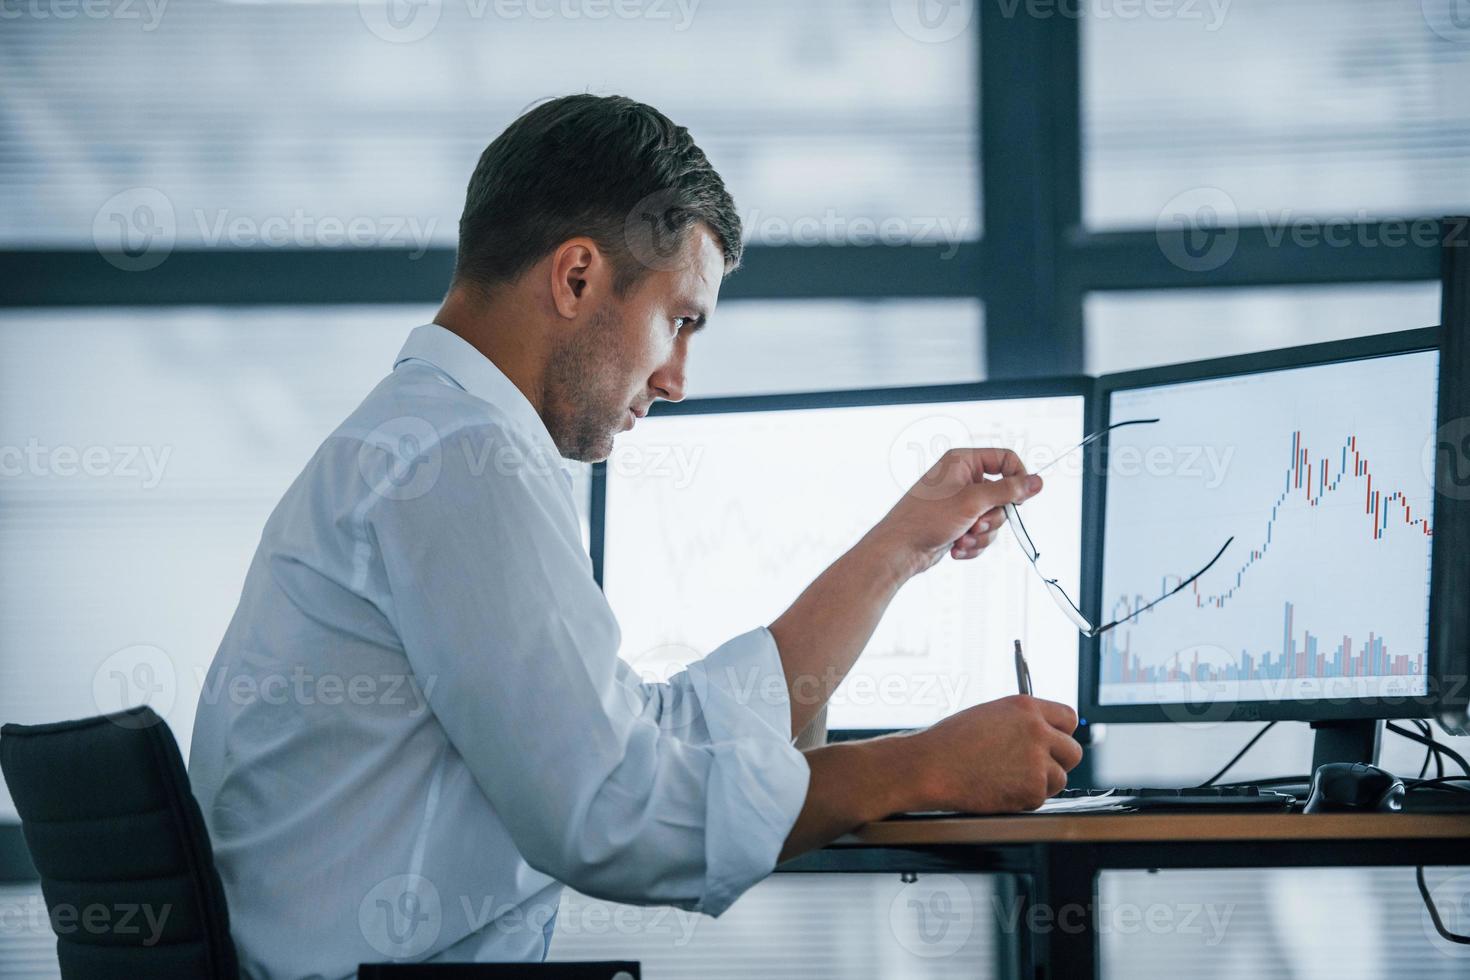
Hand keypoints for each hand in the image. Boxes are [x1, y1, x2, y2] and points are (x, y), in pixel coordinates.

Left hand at [867, 448, 1041, 579]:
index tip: (1020, 499)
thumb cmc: (926, 519)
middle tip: (976, 523)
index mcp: (963, 461)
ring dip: (982, 534)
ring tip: (962, 538)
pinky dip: (973, 543)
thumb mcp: (973, 502)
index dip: (1018, 477)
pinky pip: (982, 532)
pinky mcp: (959, 523)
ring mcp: (961, 502)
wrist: (900, 550)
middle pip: (1003, 494)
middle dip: (992, 517)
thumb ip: (1008, 491)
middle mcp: (962, 478)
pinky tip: (956, 547)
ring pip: (994, 518)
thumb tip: (1036, 482)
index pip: (1005, 458)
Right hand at [904, 695, 1082, 812]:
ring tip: (1009, 779)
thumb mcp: (990, 715)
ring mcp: (1037, 761)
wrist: (931, 767)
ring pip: (1059, 778)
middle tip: (1037, 768)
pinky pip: (1040, 798)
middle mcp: (1036, 730)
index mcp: (1026, 707)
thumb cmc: (951, 742)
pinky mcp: (1032, 789)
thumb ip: (1022, 723)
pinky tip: (999, 789)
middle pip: (1072, 751)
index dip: (1062, 733)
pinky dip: (1023, 799)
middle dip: (1058, 762)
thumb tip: (1042, 735)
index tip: (1055, 743)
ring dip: (1041, 783)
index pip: (1069, 718)